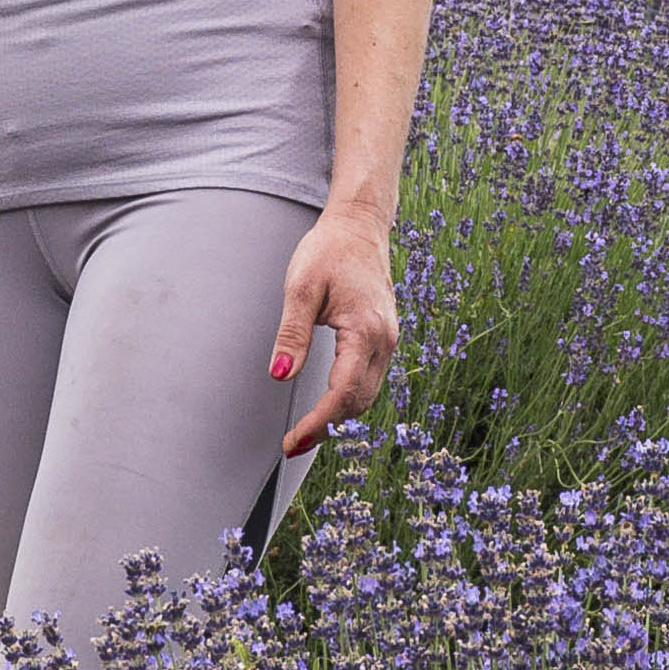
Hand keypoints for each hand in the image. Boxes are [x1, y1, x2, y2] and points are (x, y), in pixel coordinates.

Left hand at [272, 210, 400, 462]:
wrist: (359, 225)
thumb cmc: (329, 251)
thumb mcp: (300, 288)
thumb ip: (291, 335)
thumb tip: (280, 376)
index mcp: (365, 329)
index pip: (343, 393)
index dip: (318, 423)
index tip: (292, 441)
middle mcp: (384, 339)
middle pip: (359, 402)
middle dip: (327, 427)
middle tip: (292, 443)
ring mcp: (388, 338)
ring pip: (368, 394)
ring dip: (339, 417)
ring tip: (306, 430)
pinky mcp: (384, 336)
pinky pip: (371, 379)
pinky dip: (349, 399)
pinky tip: (327, 405)